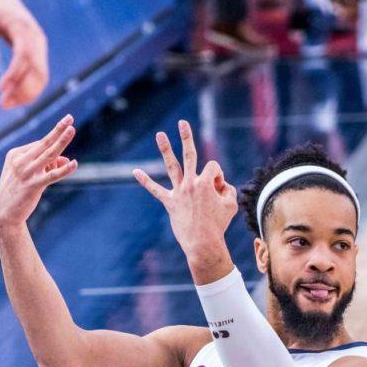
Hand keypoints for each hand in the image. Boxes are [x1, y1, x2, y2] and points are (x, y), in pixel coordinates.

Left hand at [0, 0, 47, 108]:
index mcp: (21, 27)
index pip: (23, 55)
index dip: (14, 74)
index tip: (0, 90)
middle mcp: (36, 38)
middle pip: (38, 70)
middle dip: (23, 90)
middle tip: (3, 104)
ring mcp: (40, 45)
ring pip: (41, 75)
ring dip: (27, 93)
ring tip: (6, 104)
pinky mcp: (38, 51)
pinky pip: (39, 74)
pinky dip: (29, 88)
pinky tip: (14, 96)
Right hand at [0, 116, 77, 231]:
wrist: (5, 213)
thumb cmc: (18, 191)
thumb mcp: (30, 174)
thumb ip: (48, 165)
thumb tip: (68, 160)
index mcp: (15, 154)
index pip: (39, 145)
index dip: (53, 150)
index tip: (58, 162)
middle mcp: (20, 161)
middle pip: (44, 143)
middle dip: (58, 130)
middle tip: (69, 118)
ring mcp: (26, 172)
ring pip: (49, 154)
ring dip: (62, 141)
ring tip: (72, 129)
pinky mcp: (33, 185)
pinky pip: (51, 175)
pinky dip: (64, 170)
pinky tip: (74, 164)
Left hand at [133, 120, 236, 275]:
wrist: (203, 243)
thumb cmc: (218, 225)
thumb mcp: (231, 205)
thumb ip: (229, 190)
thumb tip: (220, 186)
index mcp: (205, 182)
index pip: (213, 168)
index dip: (219, 177)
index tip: (219, 191)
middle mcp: (190, 183)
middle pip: (190, 155)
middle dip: (186, 137)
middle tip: (182, 123)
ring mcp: (178, 192)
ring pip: (172, 166)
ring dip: (165, 149)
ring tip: (160, 134)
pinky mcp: (170, 203)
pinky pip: (155, 190)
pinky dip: (145, 181)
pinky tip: (135, 172)